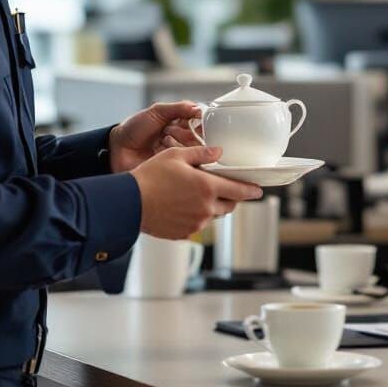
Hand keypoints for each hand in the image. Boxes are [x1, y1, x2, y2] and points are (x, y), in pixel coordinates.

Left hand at [108, 101, 202, 172]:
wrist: (118, 148)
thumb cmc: (135, 128)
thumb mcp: (156, 112)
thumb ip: (178, 108)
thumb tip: (198, 108)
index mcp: (181, 125)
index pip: (201, 124)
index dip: (198, 121)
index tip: (191, 119)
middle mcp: (183, 141)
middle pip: (200, 138)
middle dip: (185, 132)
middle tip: (168, 130)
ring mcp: (179, 156)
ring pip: (193, 150)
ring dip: (177, 141)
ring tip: (163, 138)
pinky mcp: (174, 170)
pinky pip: (185, 163)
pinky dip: (173, 153)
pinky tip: (161, 148)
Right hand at [131, 144, 262, 239]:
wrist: (129, 203)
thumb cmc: (151, 176)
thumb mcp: (177, 156)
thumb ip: (202, 153)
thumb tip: (218, 152)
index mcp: (207, 187)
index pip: (239, 190)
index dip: (251, 190)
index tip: (258, 190)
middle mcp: (206, 208)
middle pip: (229, 205)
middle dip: (231, 197)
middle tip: (225, 189)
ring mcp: (196, 223)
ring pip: (213, 216)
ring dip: (213, 206)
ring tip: (198, 196)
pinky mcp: (184, 234)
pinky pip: (198, 225)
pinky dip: (196, 216)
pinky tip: (183, 207)